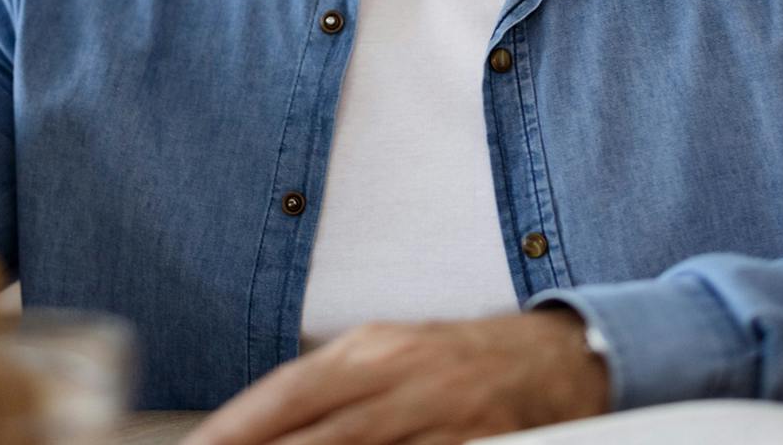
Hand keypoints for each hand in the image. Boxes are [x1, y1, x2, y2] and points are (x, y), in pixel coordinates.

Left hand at [188, 310, 609, 444]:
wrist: (547, 359)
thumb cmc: (449, 361)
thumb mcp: (383, 357)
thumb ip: (327, 392)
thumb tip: (255, 430)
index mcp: (369, 348)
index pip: (286, 391)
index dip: (235, 428)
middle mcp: (400, 377)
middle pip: (314, 434)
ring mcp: (440, 418)